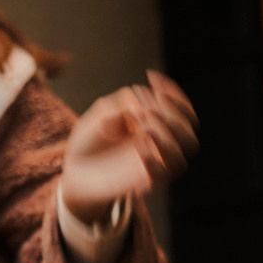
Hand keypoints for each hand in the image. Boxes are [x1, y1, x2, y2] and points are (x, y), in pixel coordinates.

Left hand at [60, 70, 198, 224]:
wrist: (73, 170)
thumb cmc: (89, 140)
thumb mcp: (102, 112)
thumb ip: (124, 103)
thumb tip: (144, 103)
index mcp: (156, 123)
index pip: (182, 108)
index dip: (173, 92)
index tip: (151, 78)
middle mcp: (160, 143)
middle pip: (189, 129)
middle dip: (171, 114)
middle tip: (143, 110)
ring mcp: (154, 164)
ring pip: (182, 155)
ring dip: (167, 136)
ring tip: (142, 128)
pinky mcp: (143, 183)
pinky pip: (162, 177)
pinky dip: (155, 162)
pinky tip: (140, 152)